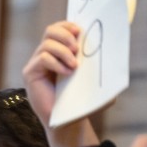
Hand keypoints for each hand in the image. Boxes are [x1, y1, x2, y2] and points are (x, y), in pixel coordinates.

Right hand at [23, 21, 98, 146]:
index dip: (69, 25)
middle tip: (77, 47)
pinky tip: (66, 73)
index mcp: (59, 53)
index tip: (80, 32)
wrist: (67, 121)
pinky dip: (56, 63)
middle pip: (50, 30)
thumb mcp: (96, 82)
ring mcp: (36, 64)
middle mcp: (45, 56)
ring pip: (46, 43)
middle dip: (65, 34)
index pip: (59, 28)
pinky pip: (42, 58)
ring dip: (63, 52)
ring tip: (74, 66)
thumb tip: (117, 54)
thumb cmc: (81, 102)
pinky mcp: (29, 74)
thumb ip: (103, 68)